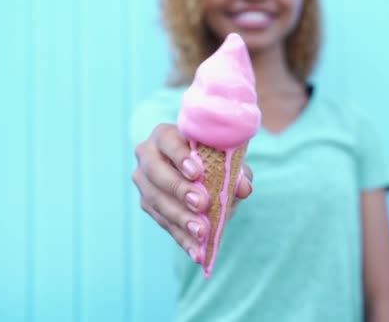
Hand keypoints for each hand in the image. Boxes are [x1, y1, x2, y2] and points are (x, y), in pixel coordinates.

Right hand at [132, 123, 252, 262]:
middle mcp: (147, 156)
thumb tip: (243, 188)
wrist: (200, 171)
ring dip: (180, 219)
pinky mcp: (148, 206)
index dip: (180, 156)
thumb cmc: (214, 158)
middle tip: (201, 204)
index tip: (197, 172)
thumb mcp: (228, 161)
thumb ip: (237, 170)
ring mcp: (144, 182)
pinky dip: (183, 239)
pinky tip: (197, 252)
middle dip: (179, 190)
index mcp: (165, 135)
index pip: (167, 141)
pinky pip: (164, 224)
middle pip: (156, 172)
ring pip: (157, 201)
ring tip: (201, 232)